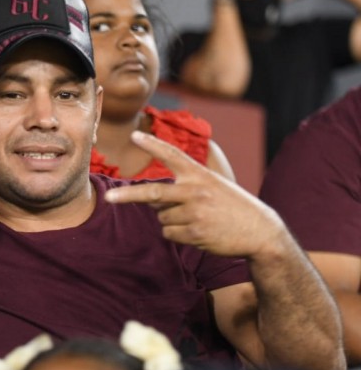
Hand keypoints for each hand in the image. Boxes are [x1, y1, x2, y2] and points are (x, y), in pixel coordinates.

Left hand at [104, 132, 289, 258]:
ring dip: (171, 219)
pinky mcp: (195, 233)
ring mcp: (195, 213)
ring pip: (161, 217)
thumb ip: (183, 187)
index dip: (152, 145)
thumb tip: (150, 200)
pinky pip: (169, 233)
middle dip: (128, 195)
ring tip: (198, 219)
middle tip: (109, 199)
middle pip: (153, 193)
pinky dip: (177, 234)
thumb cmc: (231, 207)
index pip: (172, 155)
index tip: (134, 135)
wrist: (260, 232)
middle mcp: (195, 191)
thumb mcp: (212, 186)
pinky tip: (199, 232)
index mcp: (199, 175)